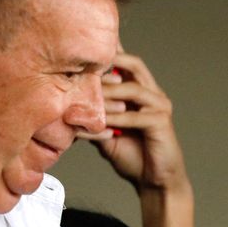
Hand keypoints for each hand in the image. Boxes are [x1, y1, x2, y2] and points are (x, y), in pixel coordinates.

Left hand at [77, 47, 187, 192]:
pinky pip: (135, 116)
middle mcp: (152, 93)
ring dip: (108, 92)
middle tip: (83, 65)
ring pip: (133, 88)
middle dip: (110, 61)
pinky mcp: (161, 122)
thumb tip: (65, 105)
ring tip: (86, 98)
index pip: (125, 63)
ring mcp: (159, 106)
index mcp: (140, 91)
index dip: (109, 51)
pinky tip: (100, 123)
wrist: (154, 182)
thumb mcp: (106, 131)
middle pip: (134, 64)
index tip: (84, 44)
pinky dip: (115, 119)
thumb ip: (93, 115)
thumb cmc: (133, 156)